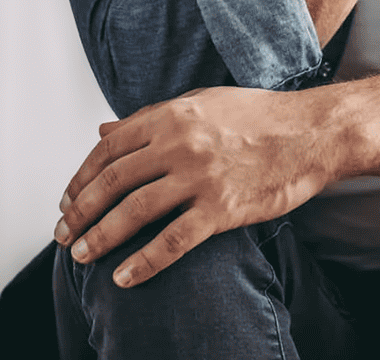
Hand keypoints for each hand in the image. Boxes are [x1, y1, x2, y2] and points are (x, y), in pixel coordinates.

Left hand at [53, 86, 334, 286]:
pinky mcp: (222, 208)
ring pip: (133, 212)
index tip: (69, 200)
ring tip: (82, 256)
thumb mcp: (203, 103)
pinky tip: (124, 277)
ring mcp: (201, 177)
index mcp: (173, 116)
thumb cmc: (261, 116)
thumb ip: (152, 118)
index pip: (109, 150)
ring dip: (100, 238)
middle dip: (80, 213)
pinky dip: (143, 263)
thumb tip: (103, 131)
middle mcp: (181, 144)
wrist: (314, 132)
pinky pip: (172, 241)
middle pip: (113, 183)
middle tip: (65, 234)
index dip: (80, 179)